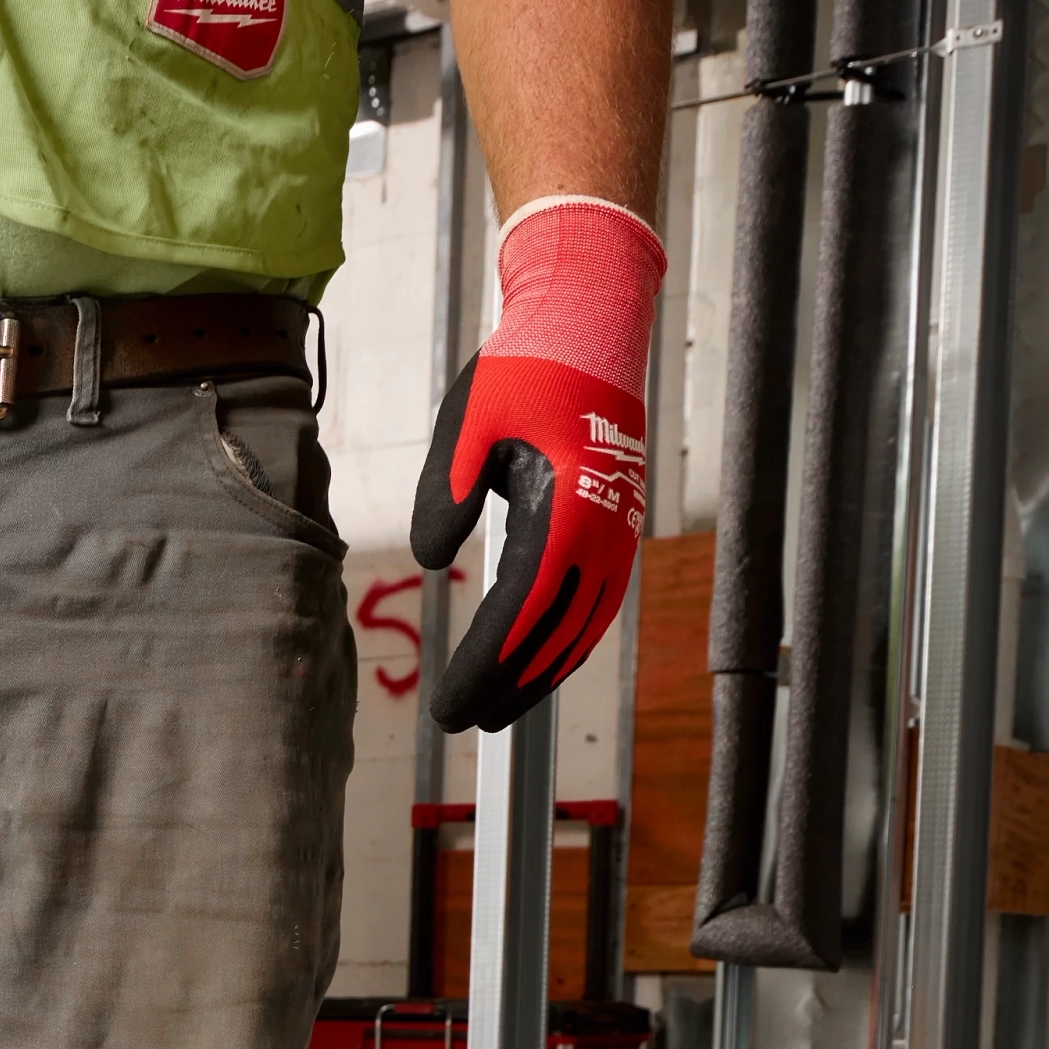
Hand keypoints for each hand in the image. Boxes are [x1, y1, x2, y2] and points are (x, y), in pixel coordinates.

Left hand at [409, 196, 662, 733]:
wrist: (590, 325)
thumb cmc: (524, 369)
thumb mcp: (469, 420)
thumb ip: (444, 491)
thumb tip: (430, 560)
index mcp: (568, 506)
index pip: (523, 611)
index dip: (486, 667)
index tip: (449, 708)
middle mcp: (604, 529)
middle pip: (556, 633)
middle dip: (508, 685)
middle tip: (461, 723)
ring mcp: (618, 533)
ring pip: (583, 627)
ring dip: (541, 675)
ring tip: (496, 714)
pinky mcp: (616, 529)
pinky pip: (594, 605)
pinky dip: (565, 644)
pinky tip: (535, 666)